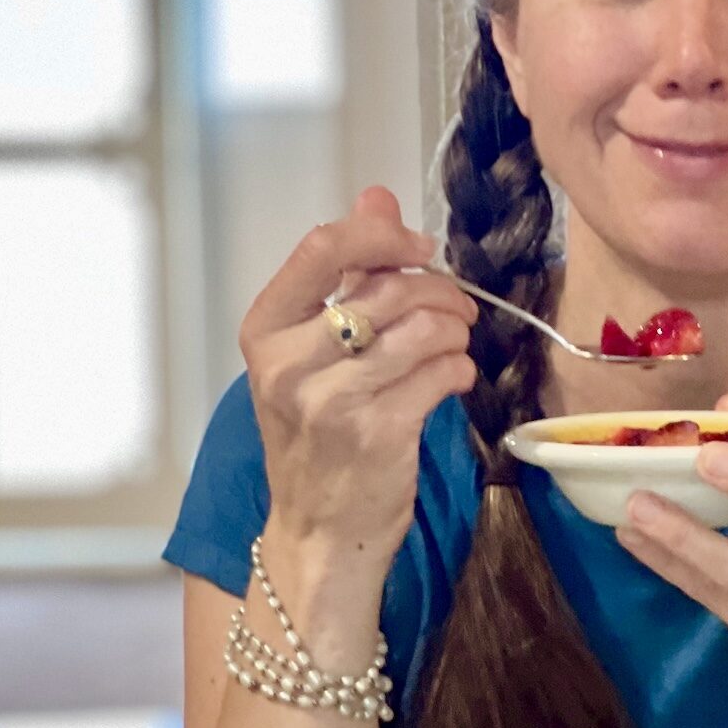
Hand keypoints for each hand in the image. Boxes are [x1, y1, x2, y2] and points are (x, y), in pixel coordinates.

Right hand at [238, 186, 479, 568]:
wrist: (319, 530)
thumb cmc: (319, 432)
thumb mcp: (316, 347)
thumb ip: (349, 270)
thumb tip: (376, 196)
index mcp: (266, 329)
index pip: (323, 247)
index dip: (383, 236)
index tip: (418, 247)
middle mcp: (289, 364)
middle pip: (387, 288)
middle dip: (440, 291)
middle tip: (457, 307)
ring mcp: (331, 402)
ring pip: (423, 328)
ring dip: (455, 330)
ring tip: (454, 343)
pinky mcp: (379, 434)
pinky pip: (444, 372)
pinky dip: (461, 367)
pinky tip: (453, 378)